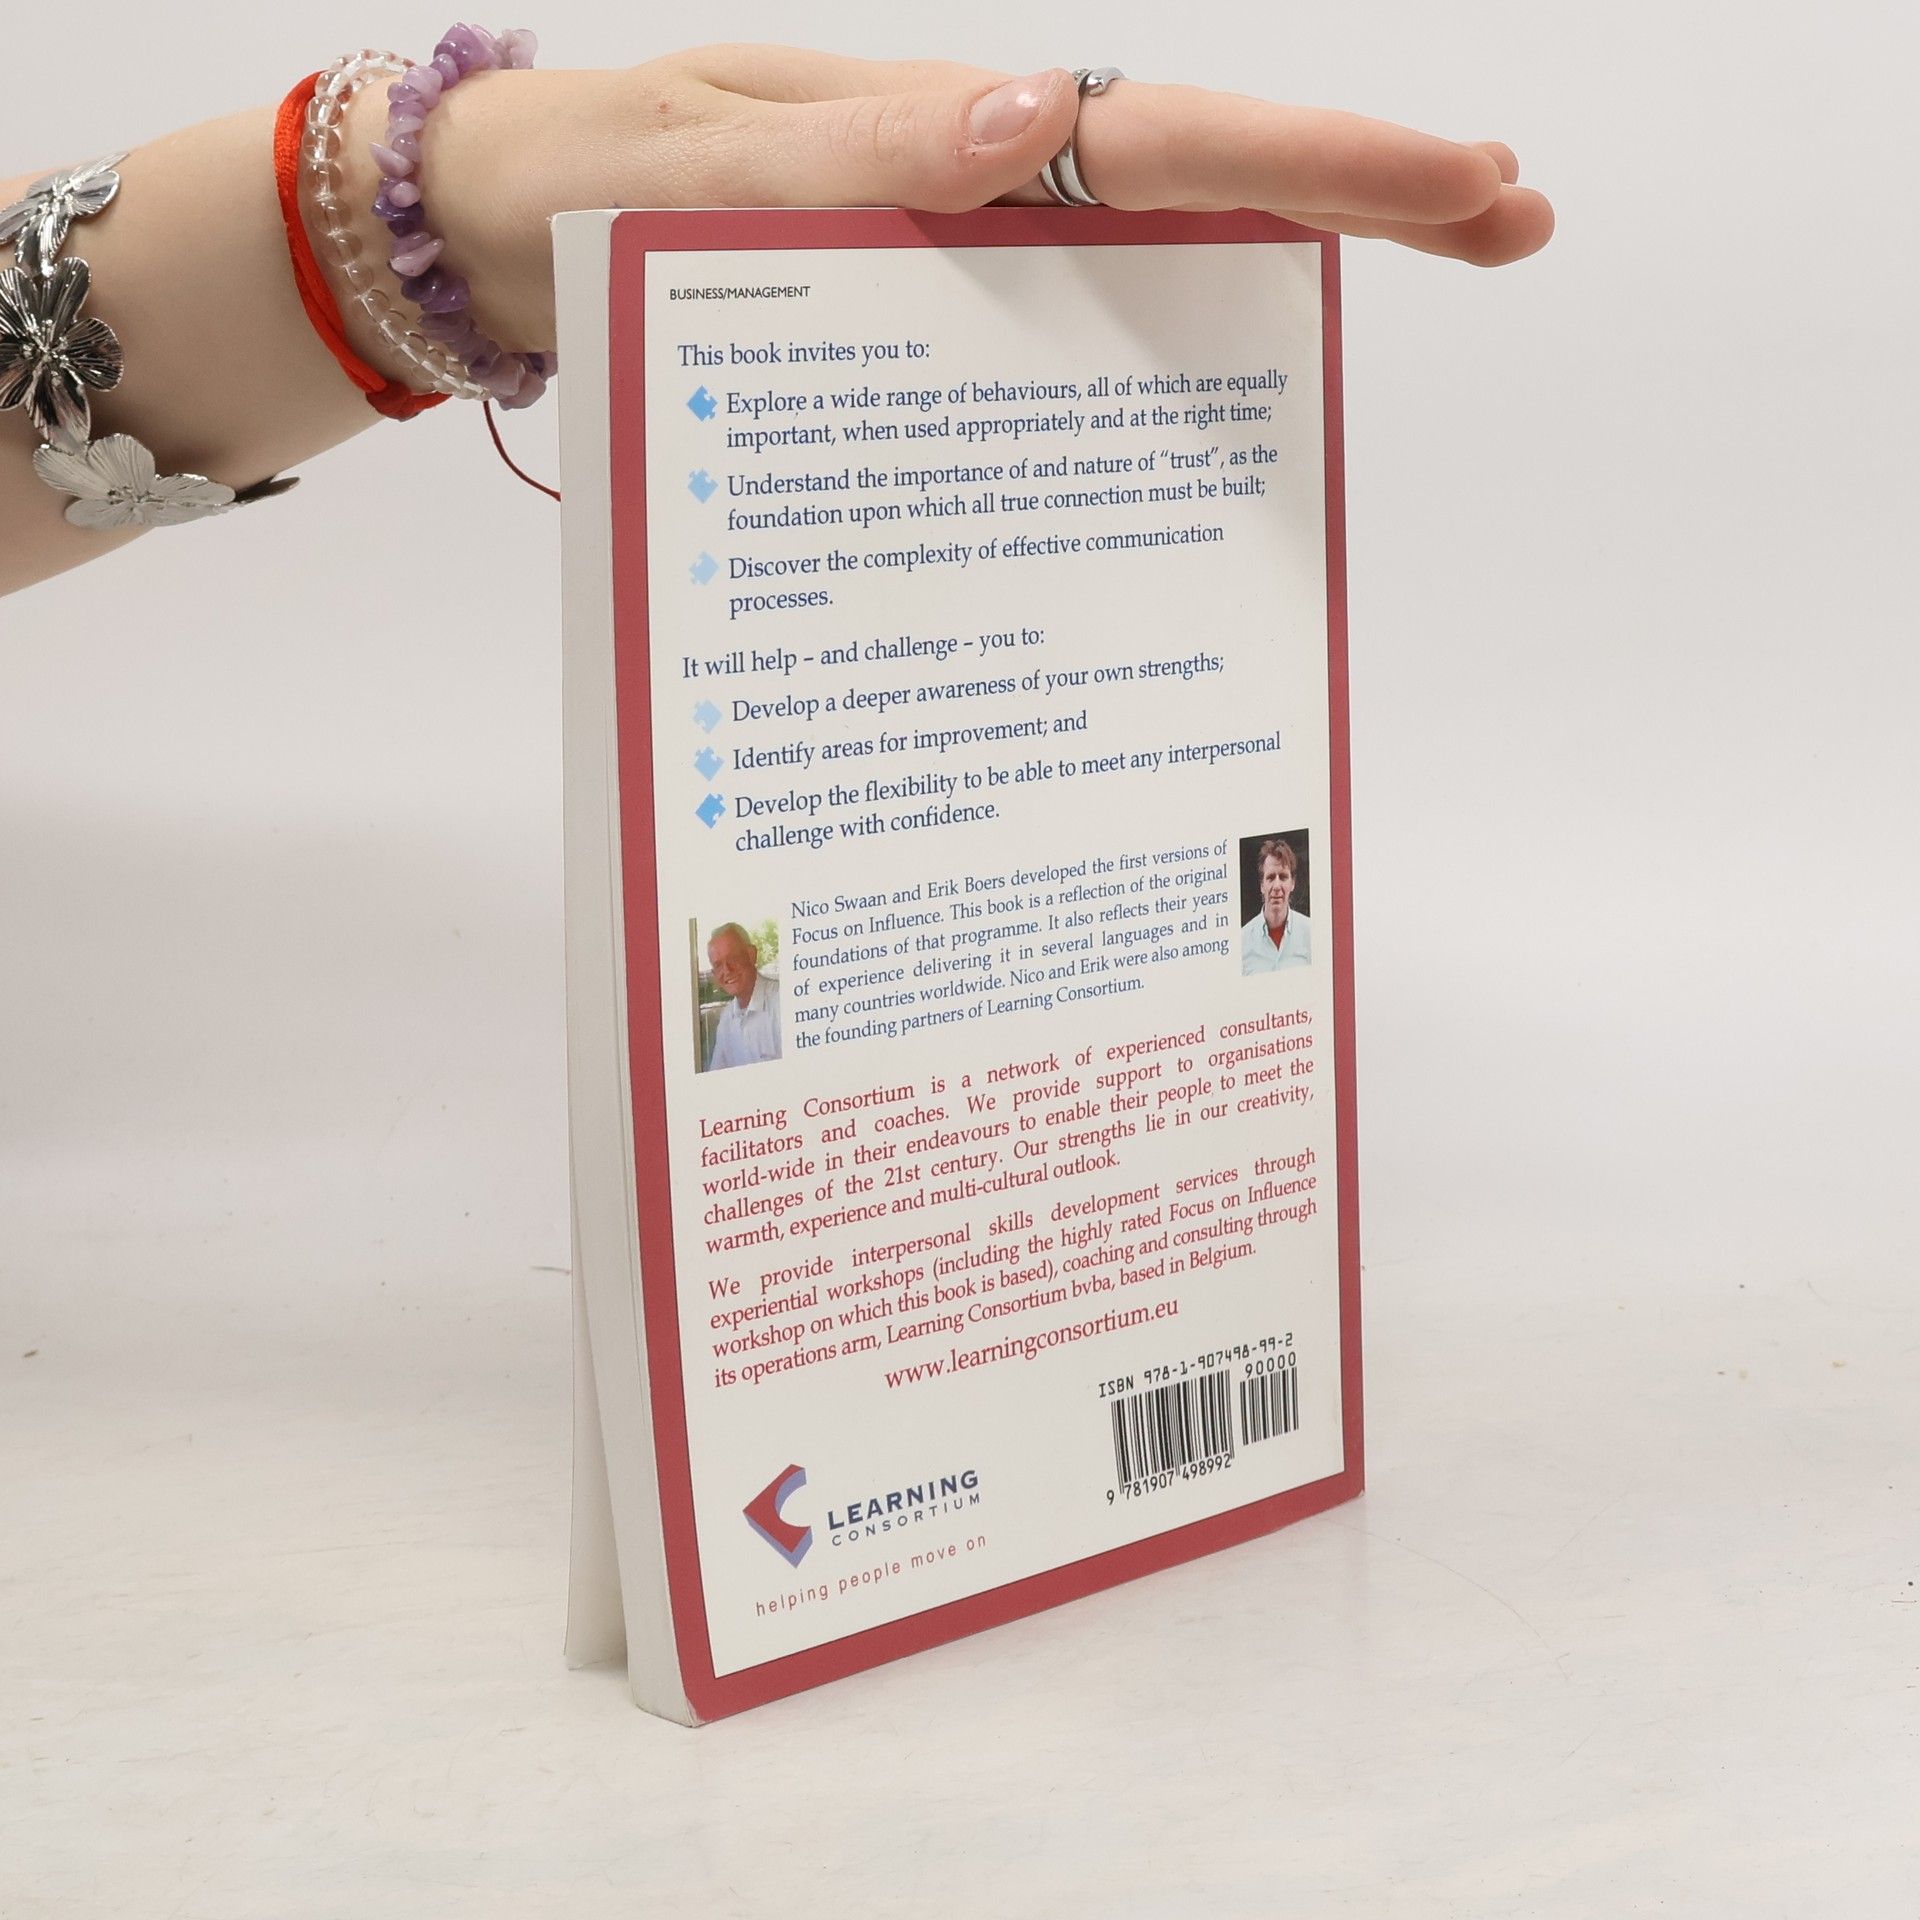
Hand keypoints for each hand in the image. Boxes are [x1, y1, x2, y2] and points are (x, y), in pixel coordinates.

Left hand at [383, 46, 1552, 354]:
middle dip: (1358, 195)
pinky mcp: (910, 342)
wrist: (467, 250)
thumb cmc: (563, 187)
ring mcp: (948, 274)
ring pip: (1141, 269)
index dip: (1318, 162)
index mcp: (933, 141)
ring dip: (1279, 274)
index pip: (1161, 142)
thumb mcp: (689, 160)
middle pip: (1195, 191)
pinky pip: (1047, 354)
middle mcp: (965, 202)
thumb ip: (852, 148)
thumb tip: (1029, 119)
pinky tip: (1213, 403)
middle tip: (1517, 218)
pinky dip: (1145, 364)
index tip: (1468, 180)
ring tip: (1420, 272)